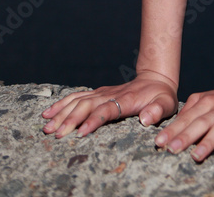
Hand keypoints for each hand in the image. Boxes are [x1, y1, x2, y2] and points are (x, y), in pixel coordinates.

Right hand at [41, 71, 177, 138]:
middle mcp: (110, 94)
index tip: (81, 132)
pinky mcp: (97, 93)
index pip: (107, 110)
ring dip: (62, 113)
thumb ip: (157, 111)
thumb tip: (145, 119)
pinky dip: (62, 104)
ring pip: (78, 101)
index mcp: (126, 100)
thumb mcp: (166, 104)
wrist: (155, 79)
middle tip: (56, 134)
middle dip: (70, 120)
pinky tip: (49, 113)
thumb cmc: (161, 96)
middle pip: (86, 105)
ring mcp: (102, 92)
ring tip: (47, 126)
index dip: (94, 120)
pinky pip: (76, 97)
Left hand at [155, 76, 213, 162]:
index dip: (173, 130)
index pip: (187, 118)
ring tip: (197, 155)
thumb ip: (191, 112)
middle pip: (201, 122)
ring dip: (209, 140)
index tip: (159, 141)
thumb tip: (172, 129)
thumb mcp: (207, 101)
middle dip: (186, 136)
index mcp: (206, 102)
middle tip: (171, 149)